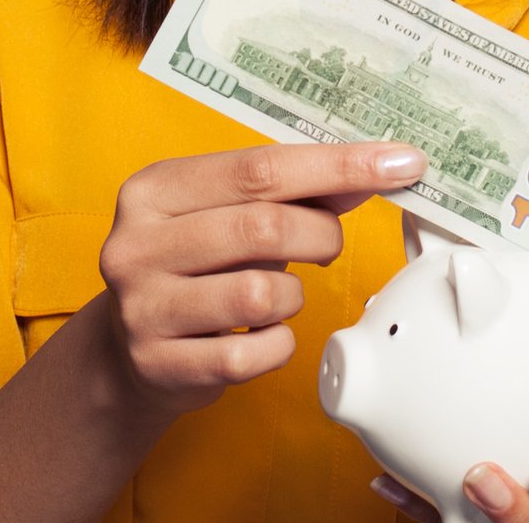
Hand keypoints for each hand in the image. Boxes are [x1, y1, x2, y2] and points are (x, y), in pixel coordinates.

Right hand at [97, 140, 427, 420]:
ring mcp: (142, 307)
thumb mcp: (230, 214)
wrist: (128, 351)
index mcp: (155, 189)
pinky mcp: (159, 364)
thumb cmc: (196, 267)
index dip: (338, 165)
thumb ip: (298, 190)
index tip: (401, 163)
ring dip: (293, 296)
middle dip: (321, 235)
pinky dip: (277, 345)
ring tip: (277, 295)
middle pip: (264, 227)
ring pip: (262, 294)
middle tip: (327, 244)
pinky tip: (262, 334)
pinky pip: (253, 354)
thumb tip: (380, 167)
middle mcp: (136, 243)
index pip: (259, 168)